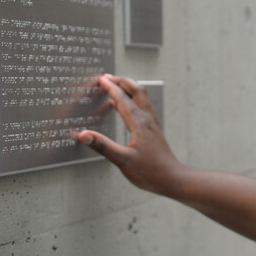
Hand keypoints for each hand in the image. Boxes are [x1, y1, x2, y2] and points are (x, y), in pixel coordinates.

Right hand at [73, 74, 182, 195]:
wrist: (172, 179)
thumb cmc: (151, 171)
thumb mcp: (122, 160)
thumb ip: (103, 146)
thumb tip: (83, 135)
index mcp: (139, 123)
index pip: (123, 99)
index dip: (111, 88)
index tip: (101, 79)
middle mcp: (147, 120)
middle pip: (137, 91)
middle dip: (122, 81)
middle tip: (108, 77)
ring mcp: (152, 124)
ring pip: (142, 98)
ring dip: (129, 88)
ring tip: (115, 86)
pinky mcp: (153, 130)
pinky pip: (142, 108)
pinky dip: (132, 100)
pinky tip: (122, 108)